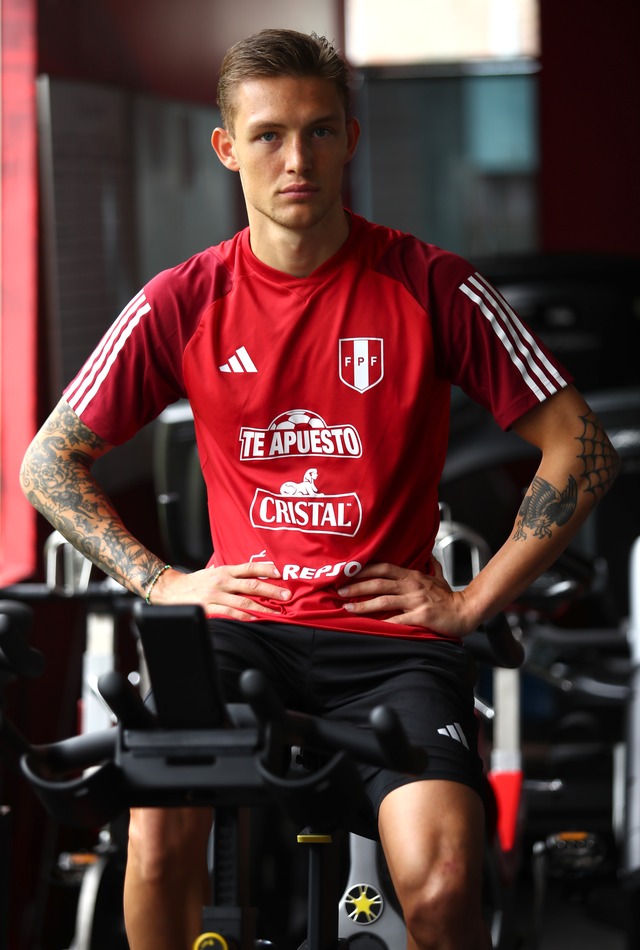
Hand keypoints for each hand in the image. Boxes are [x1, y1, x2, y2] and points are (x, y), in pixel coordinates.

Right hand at [151, 561, 290, 620]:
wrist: (170, 589)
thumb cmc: (194, 582)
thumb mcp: (213, 572)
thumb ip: (229, 574)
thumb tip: (249, 574)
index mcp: (224, 571)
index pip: (249, 567)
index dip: (265, 569)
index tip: (280, 573)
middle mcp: (222, 581)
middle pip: (251, 584)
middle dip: (271, 590)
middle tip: (286, 595)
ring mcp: (215, 594)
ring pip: (244, 601)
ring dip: (262, 607)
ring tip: (275, 612)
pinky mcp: (208, 607)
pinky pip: (229, 612)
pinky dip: (243, 616)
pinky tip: (254, 619)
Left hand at [338, 558, 476, 636]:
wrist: (466, 611)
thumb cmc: (449, 597)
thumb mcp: (439, 577)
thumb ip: (430, 565)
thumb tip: (427, 555)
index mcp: (412, 576)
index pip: (383, 567)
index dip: (364, 569)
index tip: (348, 573)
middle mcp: (412, 585)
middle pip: (379, 583)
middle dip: (357, 587)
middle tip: (340, 592)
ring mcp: (416, 600)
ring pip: (384, 600)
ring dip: (364, 605)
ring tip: (349, 608)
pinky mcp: (421, 616)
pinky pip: (399, 620)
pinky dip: (385, 623)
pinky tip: (371, 627)